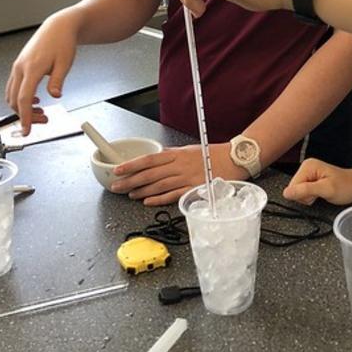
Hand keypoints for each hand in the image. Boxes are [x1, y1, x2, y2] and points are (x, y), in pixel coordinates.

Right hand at [5, 14, 77, 134]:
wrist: (58, 28)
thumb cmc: (62, 42)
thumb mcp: (65, 63)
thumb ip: (58, 81)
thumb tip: (55, 95)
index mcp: (31, 68)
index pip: (23, 99)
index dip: (24, 117)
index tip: (27, 130)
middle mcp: (20, 68)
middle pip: (15, 100)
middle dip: (26, 115)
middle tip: (44, 120)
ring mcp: (18, 67)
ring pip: (12, 95)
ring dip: (22, 107)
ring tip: (41, 112)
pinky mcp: (19, 66)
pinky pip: (14, 87)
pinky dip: (20, 98)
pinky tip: (34, 100)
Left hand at [110, 142, 245, 206]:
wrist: (234, 160)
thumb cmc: (213, 155)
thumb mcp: (190, 150)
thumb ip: (172, 155)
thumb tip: (156, 158)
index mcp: (177, 155)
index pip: (149, 159)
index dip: (131, 165)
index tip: (117, 169)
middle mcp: (179, 166)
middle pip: (150, 174)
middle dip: (131, 180)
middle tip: (116, 186)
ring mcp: (187, 178)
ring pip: (159, 185)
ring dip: (141, 190)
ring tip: (129, 194)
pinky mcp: (194, 189)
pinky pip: (173, 195)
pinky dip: (159, 199)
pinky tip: (148, 201)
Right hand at [283, 157, 351, 206]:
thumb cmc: (346, 186)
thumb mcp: (326, 190)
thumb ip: (305, 190)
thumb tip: (287, 193)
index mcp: (308, 166)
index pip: (292, 186)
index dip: (303, 195)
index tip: (316, 193)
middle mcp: (306, 167)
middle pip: (294, 189)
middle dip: (306, 196)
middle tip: (321, 193)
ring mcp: (308, 173)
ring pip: (298, 192)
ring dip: (309, 197)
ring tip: (323, 192)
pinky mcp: (311, 179)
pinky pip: (303, 192)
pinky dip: (311, 196)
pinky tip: (321, 193)